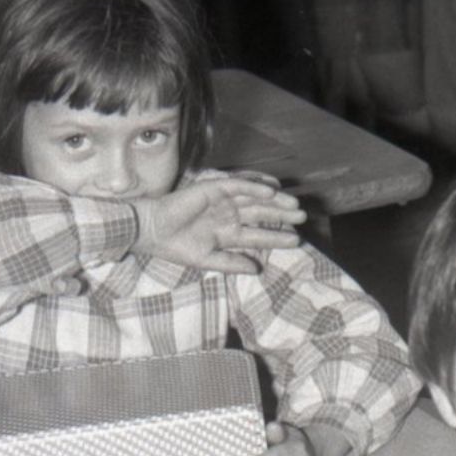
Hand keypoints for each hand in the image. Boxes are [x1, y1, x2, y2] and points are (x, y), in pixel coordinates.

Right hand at [135, 174, 304, 274]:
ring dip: (274, 201)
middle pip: (262, 214)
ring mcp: (223, 201)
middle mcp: (229, 216)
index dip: (277, 237)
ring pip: (255, 199)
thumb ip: (232, 264)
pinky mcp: (214, 187)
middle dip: (282, 216)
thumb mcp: (207, 260)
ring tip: (294, 205)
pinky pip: (239, 185)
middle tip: (303, 217)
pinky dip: (254, 187)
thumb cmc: (176, 247)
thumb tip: (257, 269)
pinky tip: (271, 191)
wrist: (152, 231)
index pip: (259, 234)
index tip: (297, 241)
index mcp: (228, 234)